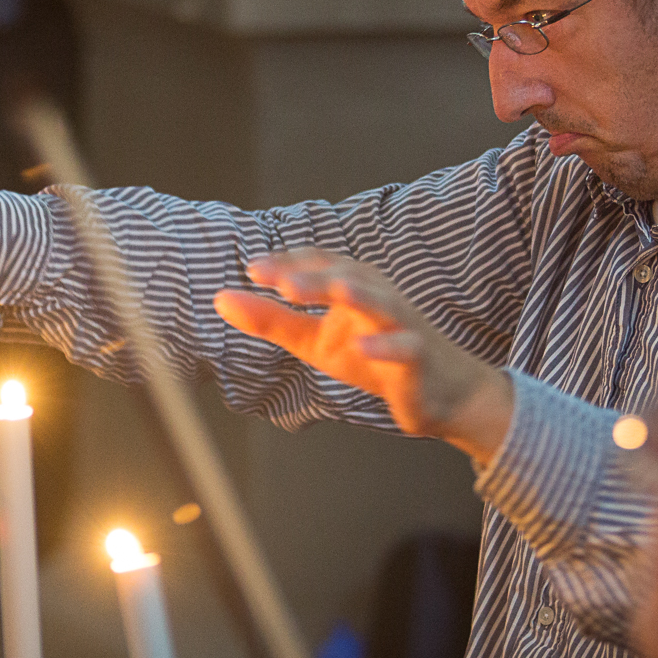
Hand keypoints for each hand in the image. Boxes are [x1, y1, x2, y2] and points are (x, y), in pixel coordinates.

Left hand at [212, 249, 513, 462]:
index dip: (287, 264)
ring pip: (381, 302)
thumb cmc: (372, 356)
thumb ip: (270, 320)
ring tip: (331, 290)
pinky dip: (386, 347)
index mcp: (351, 285)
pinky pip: (406, 348)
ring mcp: (401, 325)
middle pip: (347, 276)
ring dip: (356, 293)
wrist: (438, 393)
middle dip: (313, 275)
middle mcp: (377, 296)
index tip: (252, 270)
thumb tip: (220, 298)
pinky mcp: (419, 357)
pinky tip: (363, 349)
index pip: (317, 264)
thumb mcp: (314, 340)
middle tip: (275, 279)